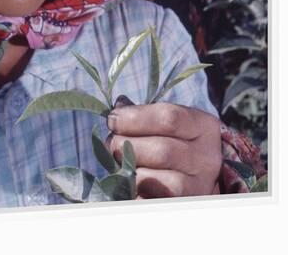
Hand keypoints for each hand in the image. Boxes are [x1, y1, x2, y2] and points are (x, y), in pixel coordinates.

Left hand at [105, 102, 221, 198]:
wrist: (201, 175)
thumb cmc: (178, 141)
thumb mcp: (171, 122)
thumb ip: (143, 115)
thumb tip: (117, 110)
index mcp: (203, 127)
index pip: (169, 118)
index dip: (135, 117)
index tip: (113, 119)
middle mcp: (205, 158)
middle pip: (161, 151)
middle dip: (126, 144)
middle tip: (113, 143)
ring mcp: (196, 187)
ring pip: (154, 180)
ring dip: (127, 170)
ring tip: (118, 162)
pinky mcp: (180, 206)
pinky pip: (147, 202)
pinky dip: (131, 192)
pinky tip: (125, 182)